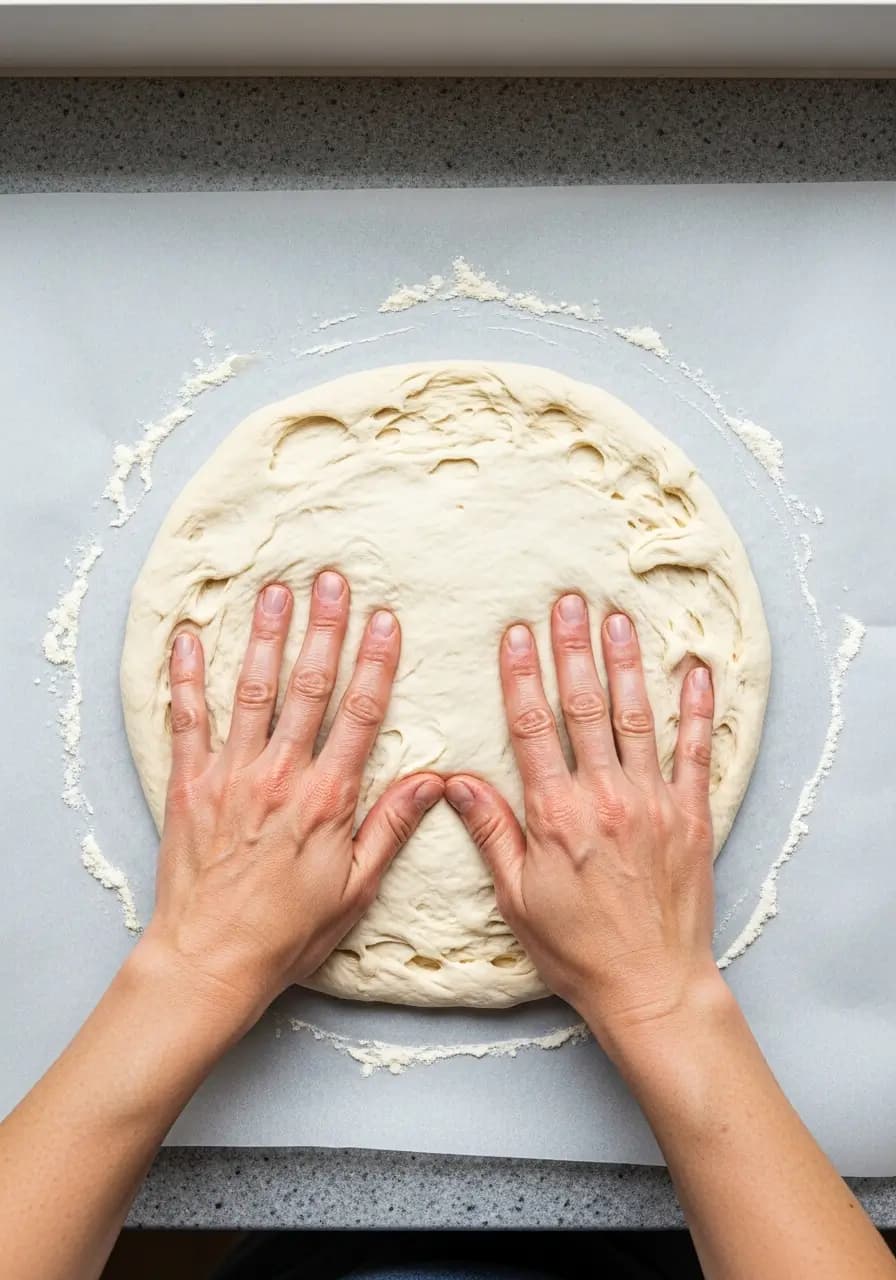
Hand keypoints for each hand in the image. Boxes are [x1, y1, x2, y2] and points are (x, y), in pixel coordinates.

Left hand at [136, 572, 442, 1027]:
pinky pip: (187, 719)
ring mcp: (231, 774)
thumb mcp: (357, 888)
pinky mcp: (189, 783)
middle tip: (330, 579)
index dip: (376, 661)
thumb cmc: (288, 932)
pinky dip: (186, 676)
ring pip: (251, 689)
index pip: (361, 713)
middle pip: (308, 686)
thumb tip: (434, 781)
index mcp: (327, 798)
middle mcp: (280, 775)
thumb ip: (391, 827)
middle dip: (323, 628)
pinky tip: (186, 638)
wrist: (210, 960)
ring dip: (264, 635)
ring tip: (275, 590)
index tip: (386, 618)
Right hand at [445, 595, 720, 1057]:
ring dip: (625, 663)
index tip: (516, 633)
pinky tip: (695, 671)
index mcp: (556, 814)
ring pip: (636, 717)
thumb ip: (491, 832)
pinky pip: (696, 752)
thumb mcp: (517, 897)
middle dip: (574, 649)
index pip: (533, 728)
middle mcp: (605, 797)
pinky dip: (696, 710)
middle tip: (569, 601)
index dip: (522, 676)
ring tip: (617, 618)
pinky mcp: (692, 816)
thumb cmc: (577, 949)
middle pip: (585, 707)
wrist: (651, 986)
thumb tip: (453, 782)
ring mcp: (653, 802)